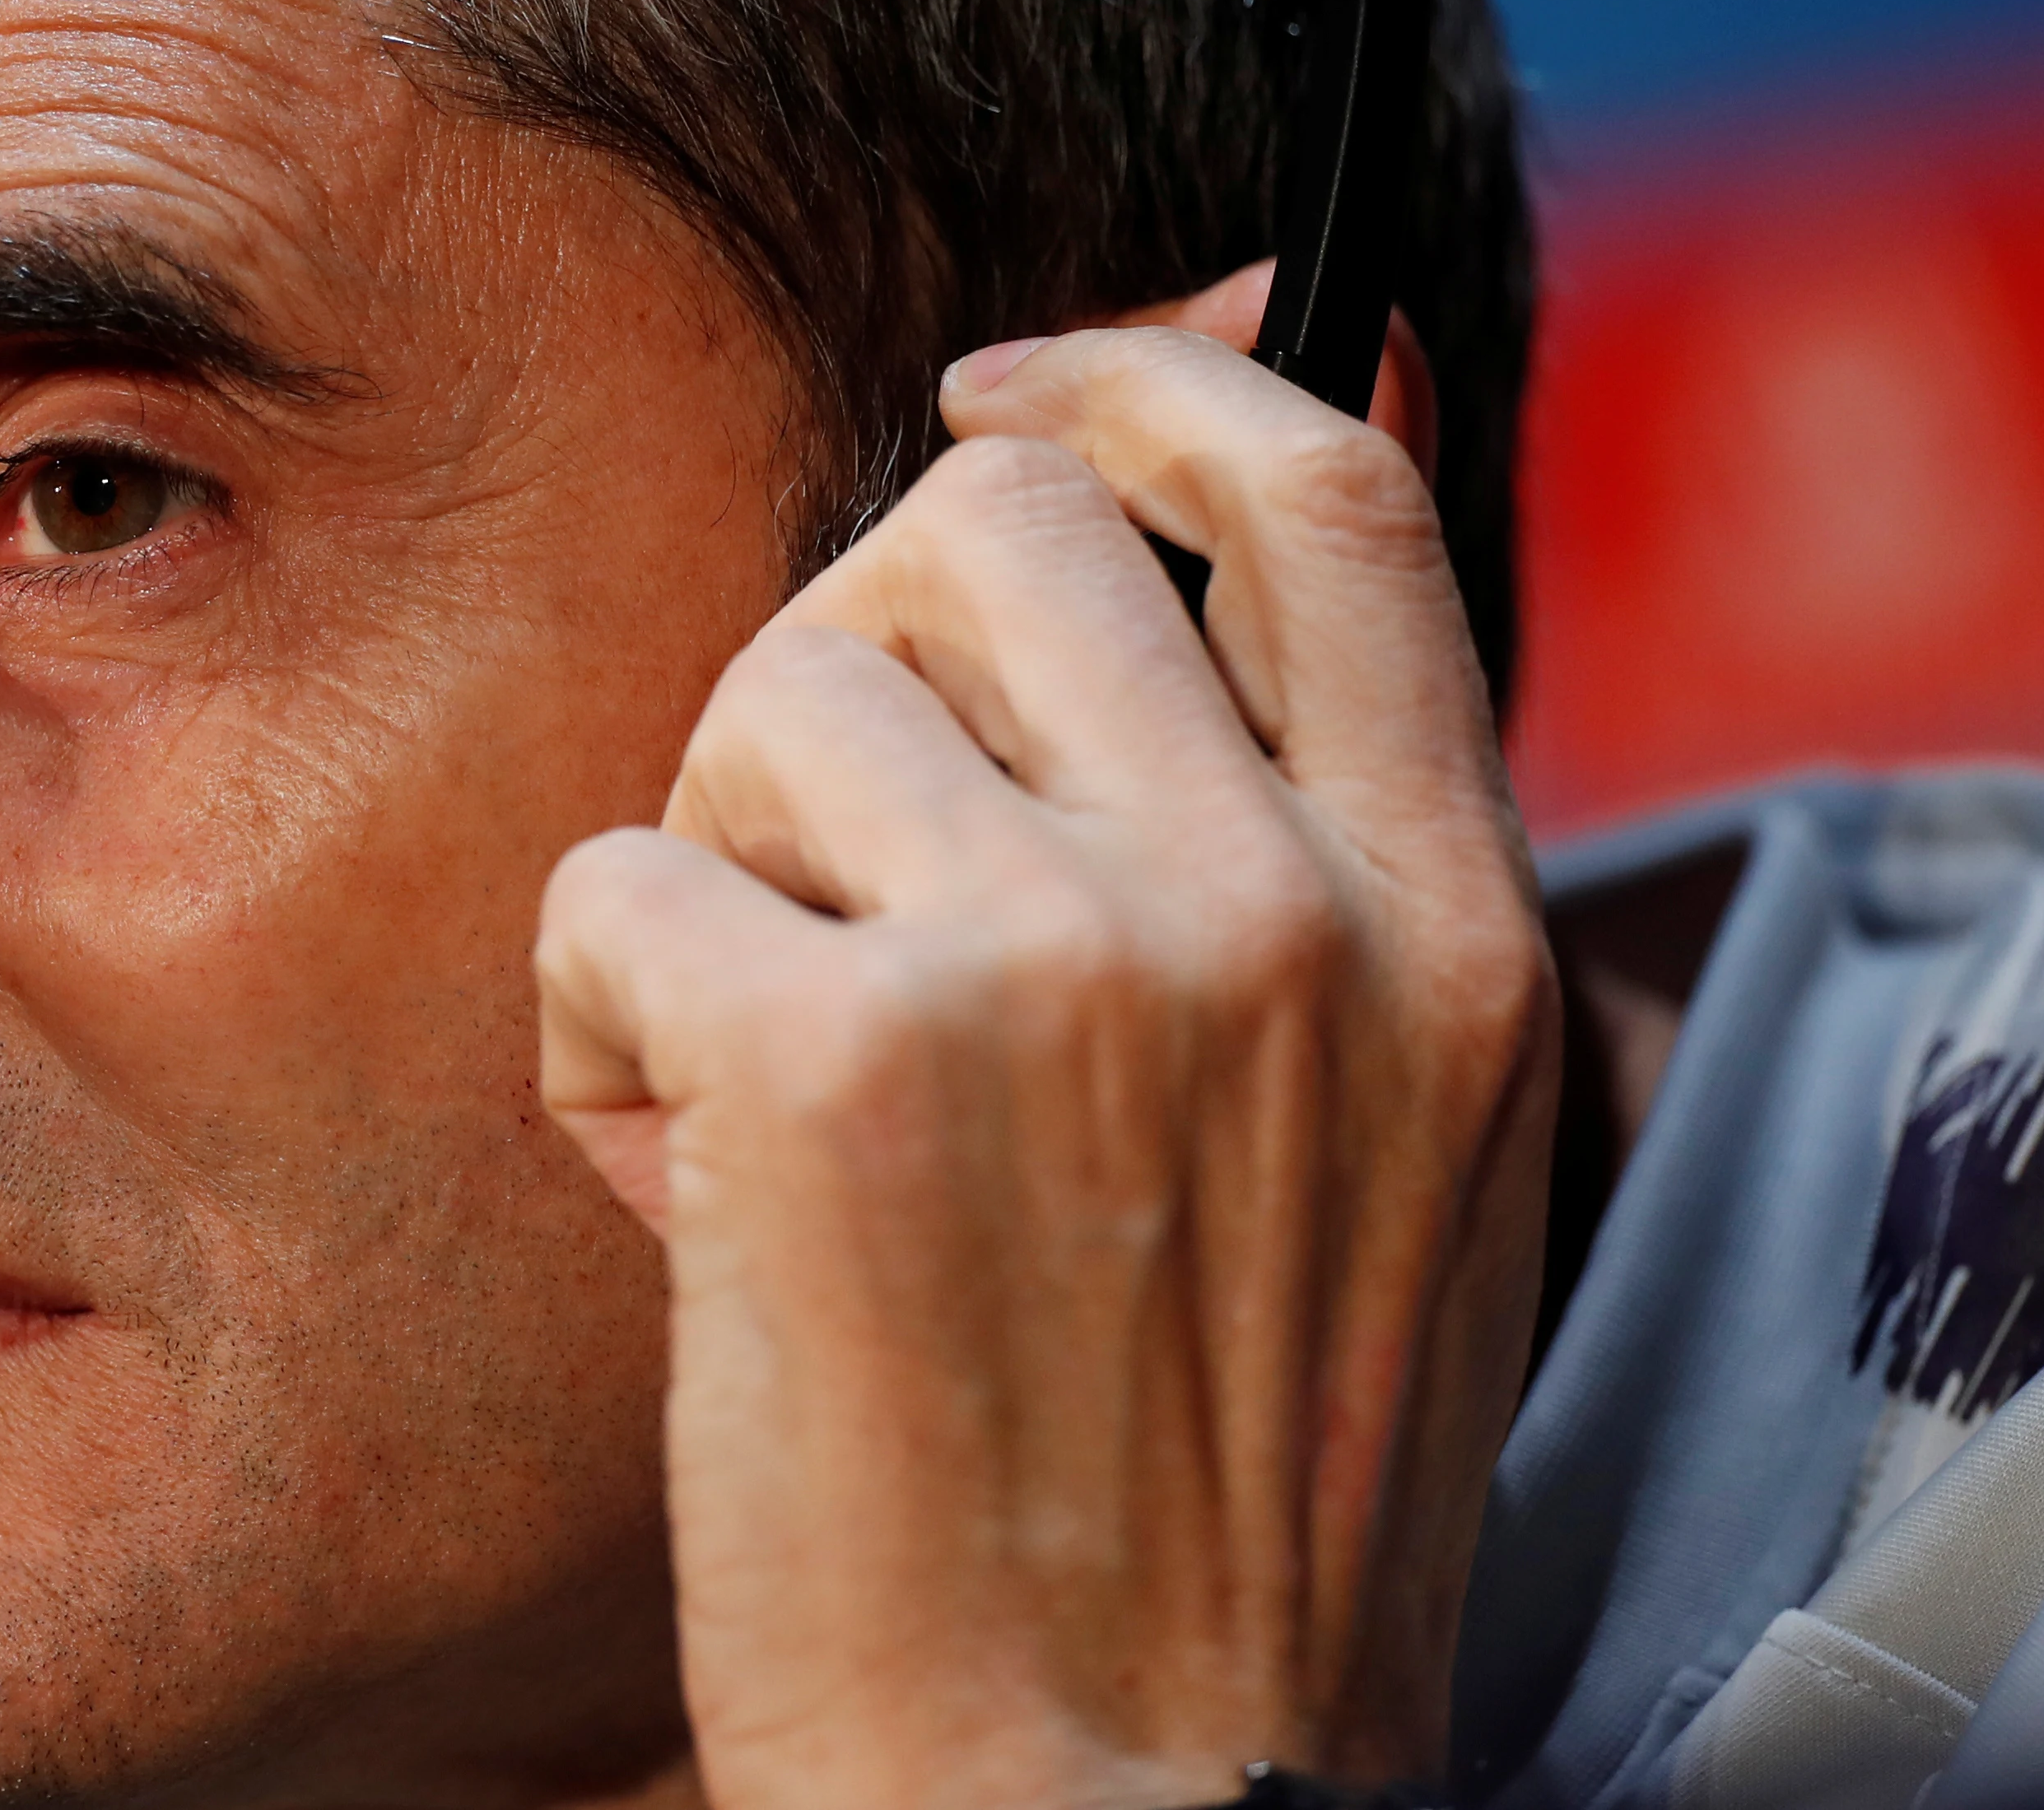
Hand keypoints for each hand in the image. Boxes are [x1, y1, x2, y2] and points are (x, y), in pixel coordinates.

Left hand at [533, 269, 1556, 1809]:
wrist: (1116, 1795)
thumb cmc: (1207, 1494)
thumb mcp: (1381, 1150)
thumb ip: (1319, 857)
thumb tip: (1212, 542)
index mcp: (1447, 922)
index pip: (1322, 485)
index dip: (1141, 375)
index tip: (1000, 393)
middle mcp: (1281, 906)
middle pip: (998, 524)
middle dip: (860, 660)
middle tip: (830, 875)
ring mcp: (1063, 968)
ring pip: (776, 689)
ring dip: (721, 867)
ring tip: (774, 1097)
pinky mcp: (835, 1061)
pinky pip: (617, 881)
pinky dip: (596, 1030)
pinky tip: (684, 1197)